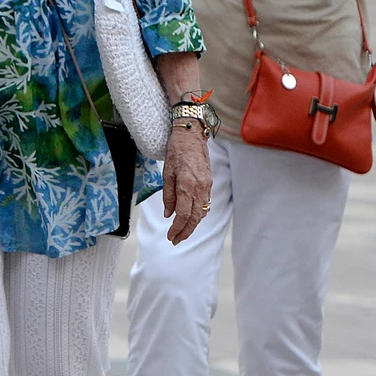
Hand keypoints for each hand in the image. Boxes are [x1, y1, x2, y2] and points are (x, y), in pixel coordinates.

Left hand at [160, 123, 211, 243]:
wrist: (192, 134)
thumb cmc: (176, 150)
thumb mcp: (166, 172)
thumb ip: (168, 195)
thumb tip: (168, 214)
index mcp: (187, 185)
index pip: (183, 215)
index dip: (176, 229)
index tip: (170, 237)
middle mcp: (199, 187)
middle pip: (194, 218)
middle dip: (185, 232)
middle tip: (175, 240)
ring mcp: (207, 185)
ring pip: (202, 212)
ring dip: (192, 225)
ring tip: (182, 232)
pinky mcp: (209, 183)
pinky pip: (205, 204)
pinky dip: (198, 214)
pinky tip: (190, 218)